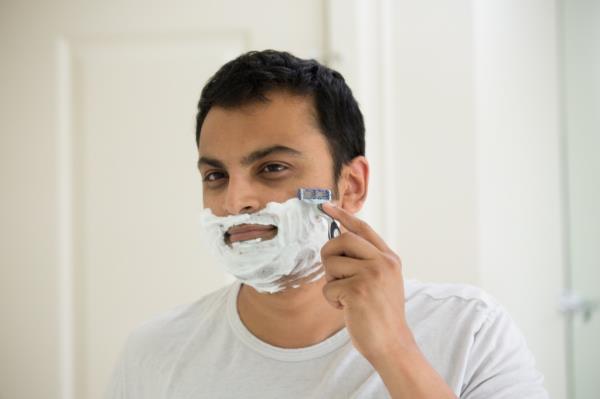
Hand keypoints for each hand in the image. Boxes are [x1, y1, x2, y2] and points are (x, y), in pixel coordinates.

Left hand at [319, 202, 415, 362]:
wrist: (392, 344)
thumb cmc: (380, 313)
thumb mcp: (382, 280)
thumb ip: (366, 260)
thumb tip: (338, 237)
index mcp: (389, 257)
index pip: (363, 229)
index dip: (342, 215)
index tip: (326, 206)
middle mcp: (383, 262)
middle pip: (341, 240)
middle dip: (329, 255)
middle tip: (334, 274)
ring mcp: (372, 275)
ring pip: (331, 264)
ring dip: (332, 283)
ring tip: (347, 297)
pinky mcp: (358, 290)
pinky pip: (328, 288)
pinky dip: (332, 301)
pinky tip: (347, 308)